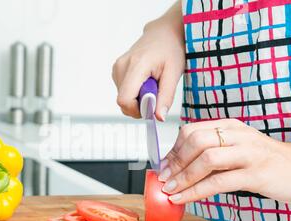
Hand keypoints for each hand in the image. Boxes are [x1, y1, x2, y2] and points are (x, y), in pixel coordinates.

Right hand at [112, 0, 184, 120]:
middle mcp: (121, 67)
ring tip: (152, 84)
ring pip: (123, 98)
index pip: (124, 100)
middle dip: (140, 105)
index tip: (152, 107)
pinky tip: (145, 82)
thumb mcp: (174, 73)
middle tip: (156, 93)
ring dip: (138, 99)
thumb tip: (159, 117)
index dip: (137, 110)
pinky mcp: (116, 71)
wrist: (164, 32)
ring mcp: (117, 69)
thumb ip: (166, 97)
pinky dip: (135, 93)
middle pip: (123, 102)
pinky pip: (123, 92)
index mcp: (136, 65)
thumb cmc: (171, 49)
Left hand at [158, 119, 290, 203]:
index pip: (191, 131)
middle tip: (163, 179)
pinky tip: (183, 198)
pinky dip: (196, 191)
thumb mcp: (237, 149)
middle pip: (195, 141)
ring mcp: (248, 153)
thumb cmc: (267, 161)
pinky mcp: (256, 173)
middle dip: (174, 162)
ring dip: (182, 177)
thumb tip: (179, 167)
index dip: (173, 149)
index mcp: (230, 127)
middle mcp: (238, 135)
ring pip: (206, 159)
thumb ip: (213, 153)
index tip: (163, 166)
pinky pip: (219, 181)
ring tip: (170, 190)